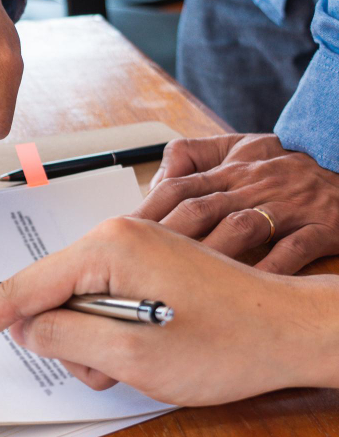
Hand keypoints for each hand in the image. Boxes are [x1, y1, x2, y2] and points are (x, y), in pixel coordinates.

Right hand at [0, 218, 338, 405]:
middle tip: (110, 368)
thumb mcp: (134, 354)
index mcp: (107, 249)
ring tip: (138, 361)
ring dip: (92, 345)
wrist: (293, 331)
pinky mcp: (142, 265)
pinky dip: (109, 333)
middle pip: (49, 299)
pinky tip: (143, 348)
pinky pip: (98, 302)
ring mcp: (129, 249)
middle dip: (66, 343)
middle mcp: (113, 238)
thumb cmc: (230, 341)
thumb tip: (28, 328)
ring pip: (73, 307)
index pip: (22, 289)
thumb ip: (66, 337)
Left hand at [133, 134, 338, 273]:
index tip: (118, 237)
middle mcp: (255, 184)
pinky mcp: (323, 226)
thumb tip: (156, 176)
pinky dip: (268, 268)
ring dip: (206, 254)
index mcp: (232, 168)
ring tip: (178, 282)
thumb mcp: (245, 148)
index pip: (178, 186)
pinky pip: (293, 249)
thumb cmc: (292, 171)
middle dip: (163, 237)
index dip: (145, 211)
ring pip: (240, 227)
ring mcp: (289, 206)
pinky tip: (244, 287)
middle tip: (135, 266)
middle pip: (199, 208)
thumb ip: (197, 155)